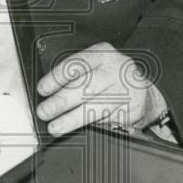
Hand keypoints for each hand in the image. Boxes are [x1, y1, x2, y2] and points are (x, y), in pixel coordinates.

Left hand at [36, 42, 153, 136]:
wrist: (140, 89)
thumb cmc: (107, 77)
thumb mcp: (93, 67)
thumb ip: (73, 76)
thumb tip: (47, 94)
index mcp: (103, 54)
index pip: (77, 64)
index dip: (57, 78)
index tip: (42, 90)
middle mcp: (117, 70)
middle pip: (86, 86)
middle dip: (61, 101)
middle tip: (44, 111)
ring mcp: (127, 90)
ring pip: (96, 107)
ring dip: (72, 119)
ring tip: (55, 127)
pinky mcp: (133, 109)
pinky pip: (108, 121)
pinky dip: (90, 126)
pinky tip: (79, 129)